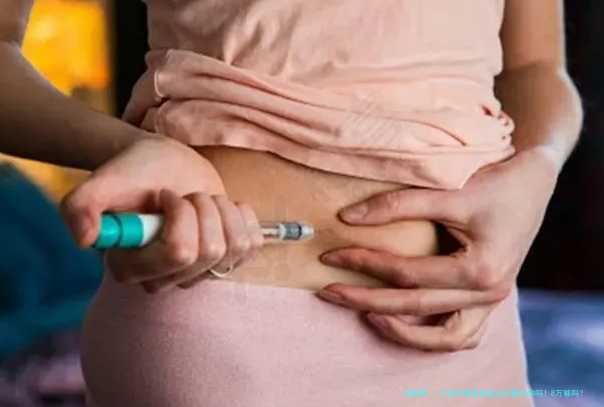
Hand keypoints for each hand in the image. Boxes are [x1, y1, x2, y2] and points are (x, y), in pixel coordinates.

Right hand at [61, 134, 263, 292]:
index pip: (179, 253)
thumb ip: (80, 206)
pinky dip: (242, 215)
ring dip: (220, 210)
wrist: (163, 164)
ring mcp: (198, 273)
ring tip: (199, 200)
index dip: (181, 216)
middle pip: (208, 252)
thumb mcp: (102, 181)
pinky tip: (221, 208)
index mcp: (131, 267)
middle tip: (184, 195)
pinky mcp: (226, 260)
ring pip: (233, 247)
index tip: (166, 194)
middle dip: (203, 208)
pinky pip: (252, 244)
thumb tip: (85, 239)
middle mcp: (165, 278)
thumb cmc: (134, 173)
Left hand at [318, 149, 558, 350]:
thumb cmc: (495, 182)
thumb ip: (399, 205)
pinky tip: (402, 322)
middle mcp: (489, 293)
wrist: (534, 182)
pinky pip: (461, 334)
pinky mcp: (489, 299)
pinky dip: (432, 337)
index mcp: (479, 269)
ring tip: (365, 315)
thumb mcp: (449, 191)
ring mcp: (492, 302)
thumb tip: (347, 218)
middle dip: (366, 301)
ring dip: (401, 332)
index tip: (331, 255)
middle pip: (415, 308)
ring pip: (443, 338)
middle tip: (328, 292)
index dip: (364, 263)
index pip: (406, 275)